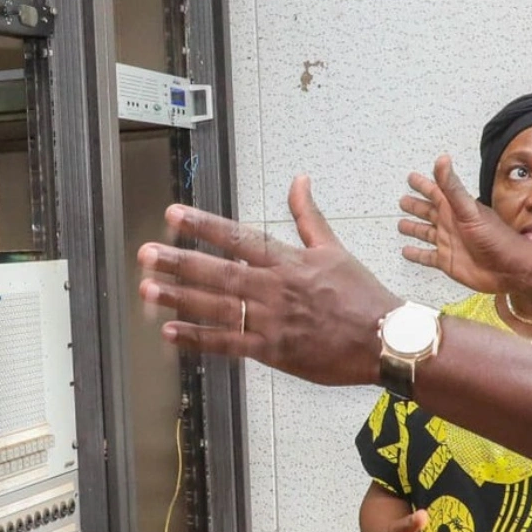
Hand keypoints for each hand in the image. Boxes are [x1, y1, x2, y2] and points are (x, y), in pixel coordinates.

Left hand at [138, 176, 400, 386]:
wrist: (386, 339)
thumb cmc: (362, 296)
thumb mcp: (335, 249)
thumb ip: (308, 216)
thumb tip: (299, 180)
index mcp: (289, 261)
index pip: (239, 238)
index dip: (204, 225)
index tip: (174, 214)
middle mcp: (275, 288)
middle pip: (219, 272)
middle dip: (180, 262)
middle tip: (146, 254)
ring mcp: (272, 321)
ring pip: (218, 307)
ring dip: (180, 297)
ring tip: (147, 289)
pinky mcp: (274, 352)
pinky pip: (229, 343)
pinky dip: (199, 338)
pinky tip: (171, 332)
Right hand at [399, 155, 531, 301]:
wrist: (507, 268)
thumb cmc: (494, 238)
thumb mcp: (469, 209)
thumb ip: (452, 187)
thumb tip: (442, 160)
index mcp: (455, 209)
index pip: (435, 192)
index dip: (423, 185)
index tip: (411, 178)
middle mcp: (450, 224)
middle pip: (427, 212)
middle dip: (415, 206)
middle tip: (403, 201)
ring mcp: (448, 242)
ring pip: (425, 233)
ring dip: (414, 229)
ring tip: (401, 225)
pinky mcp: (446, 261)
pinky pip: (426, 256)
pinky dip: (416, 255)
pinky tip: (407, 252)